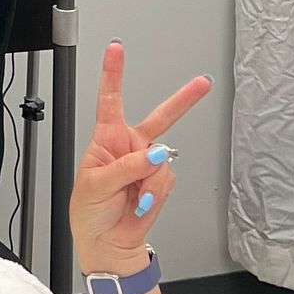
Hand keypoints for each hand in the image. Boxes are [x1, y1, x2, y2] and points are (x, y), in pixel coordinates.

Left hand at [71, 41, 211, 277]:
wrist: (107, 245)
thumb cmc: (90, 213)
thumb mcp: (96, 185)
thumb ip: (126, 167)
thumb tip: (155, 154)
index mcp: (106, 140)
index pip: (109, 100)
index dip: (113, 73)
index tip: (116, 49)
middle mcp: (130, 147)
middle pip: (159, 117)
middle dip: (183, 100)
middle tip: (203, 83)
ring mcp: (148, 165)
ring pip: (163, 159)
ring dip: (147, 180)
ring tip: (130, 195)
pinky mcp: (160, 182)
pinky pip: (166, 179)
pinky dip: (153, 194)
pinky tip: (139, 202)